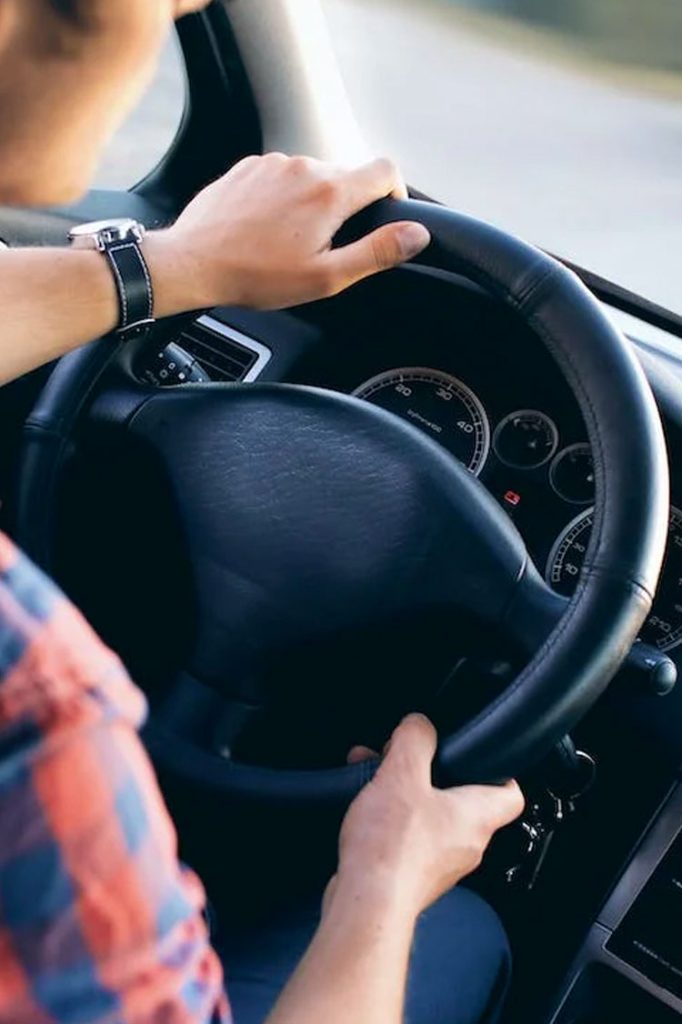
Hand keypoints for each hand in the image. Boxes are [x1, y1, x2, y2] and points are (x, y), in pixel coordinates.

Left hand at [145, 154, 430, 314]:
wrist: (193, 262)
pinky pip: (280, 176)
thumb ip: (376, 252)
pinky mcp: (249, 166)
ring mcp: (273, 163)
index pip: (386, 171)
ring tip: (289, 242)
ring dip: (311, 204)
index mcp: (330, 192)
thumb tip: (417, 234)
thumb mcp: (326, 276)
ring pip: (312, 177)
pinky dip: (283, 198)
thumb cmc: (256, 276)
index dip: (395, 194)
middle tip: (324, 248)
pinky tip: (266, 229)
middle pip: (346, 177)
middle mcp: (305, 166)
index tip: (385, 217)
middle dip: (345, 209)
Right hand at [331, 715, 523, 920]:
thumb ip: (415, 739)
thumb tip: (419, 724)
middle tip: (407, 760)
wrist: (366, 904)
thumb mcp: (402, 773)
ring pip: (430, 818)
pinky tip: (364, 810)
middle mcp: (467, 844)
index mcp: (477, 817)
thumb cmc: (392, 848)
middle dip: (431, 775)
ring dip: (404, 794)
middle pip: (462, 801)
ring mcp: (441, 865)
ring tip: (374, 778)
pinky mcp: (413, 878)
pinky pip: (408, 840)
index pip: (511, 794)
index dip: (500, 770)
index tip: (481, 756)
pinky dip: (390, 820)